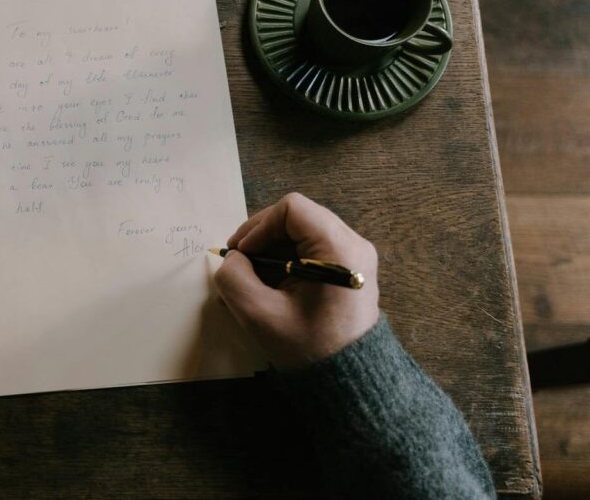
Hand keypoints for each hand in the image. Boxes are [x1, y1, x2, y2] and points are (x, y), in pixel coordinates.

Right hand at [213, 193, 379, 369]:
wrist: (350, 381)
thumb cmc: (308, 348)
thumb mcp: (259, 314)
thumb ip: (234, 278)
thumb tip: (234, 258)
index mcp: (339, 251)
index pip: (291, 209)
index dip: (258, 225)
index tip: (241, 253)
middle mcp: (353, 245)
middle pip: (297, 217)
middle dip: (262, 236)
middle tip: (239, 261)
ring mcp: (355, 256)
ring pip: (302, 231)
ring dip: (272, 248)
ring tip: (253, 278)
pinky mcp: (350, 268)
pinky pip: (312, 247)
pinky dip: (286, 258)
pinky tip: (272, 283)